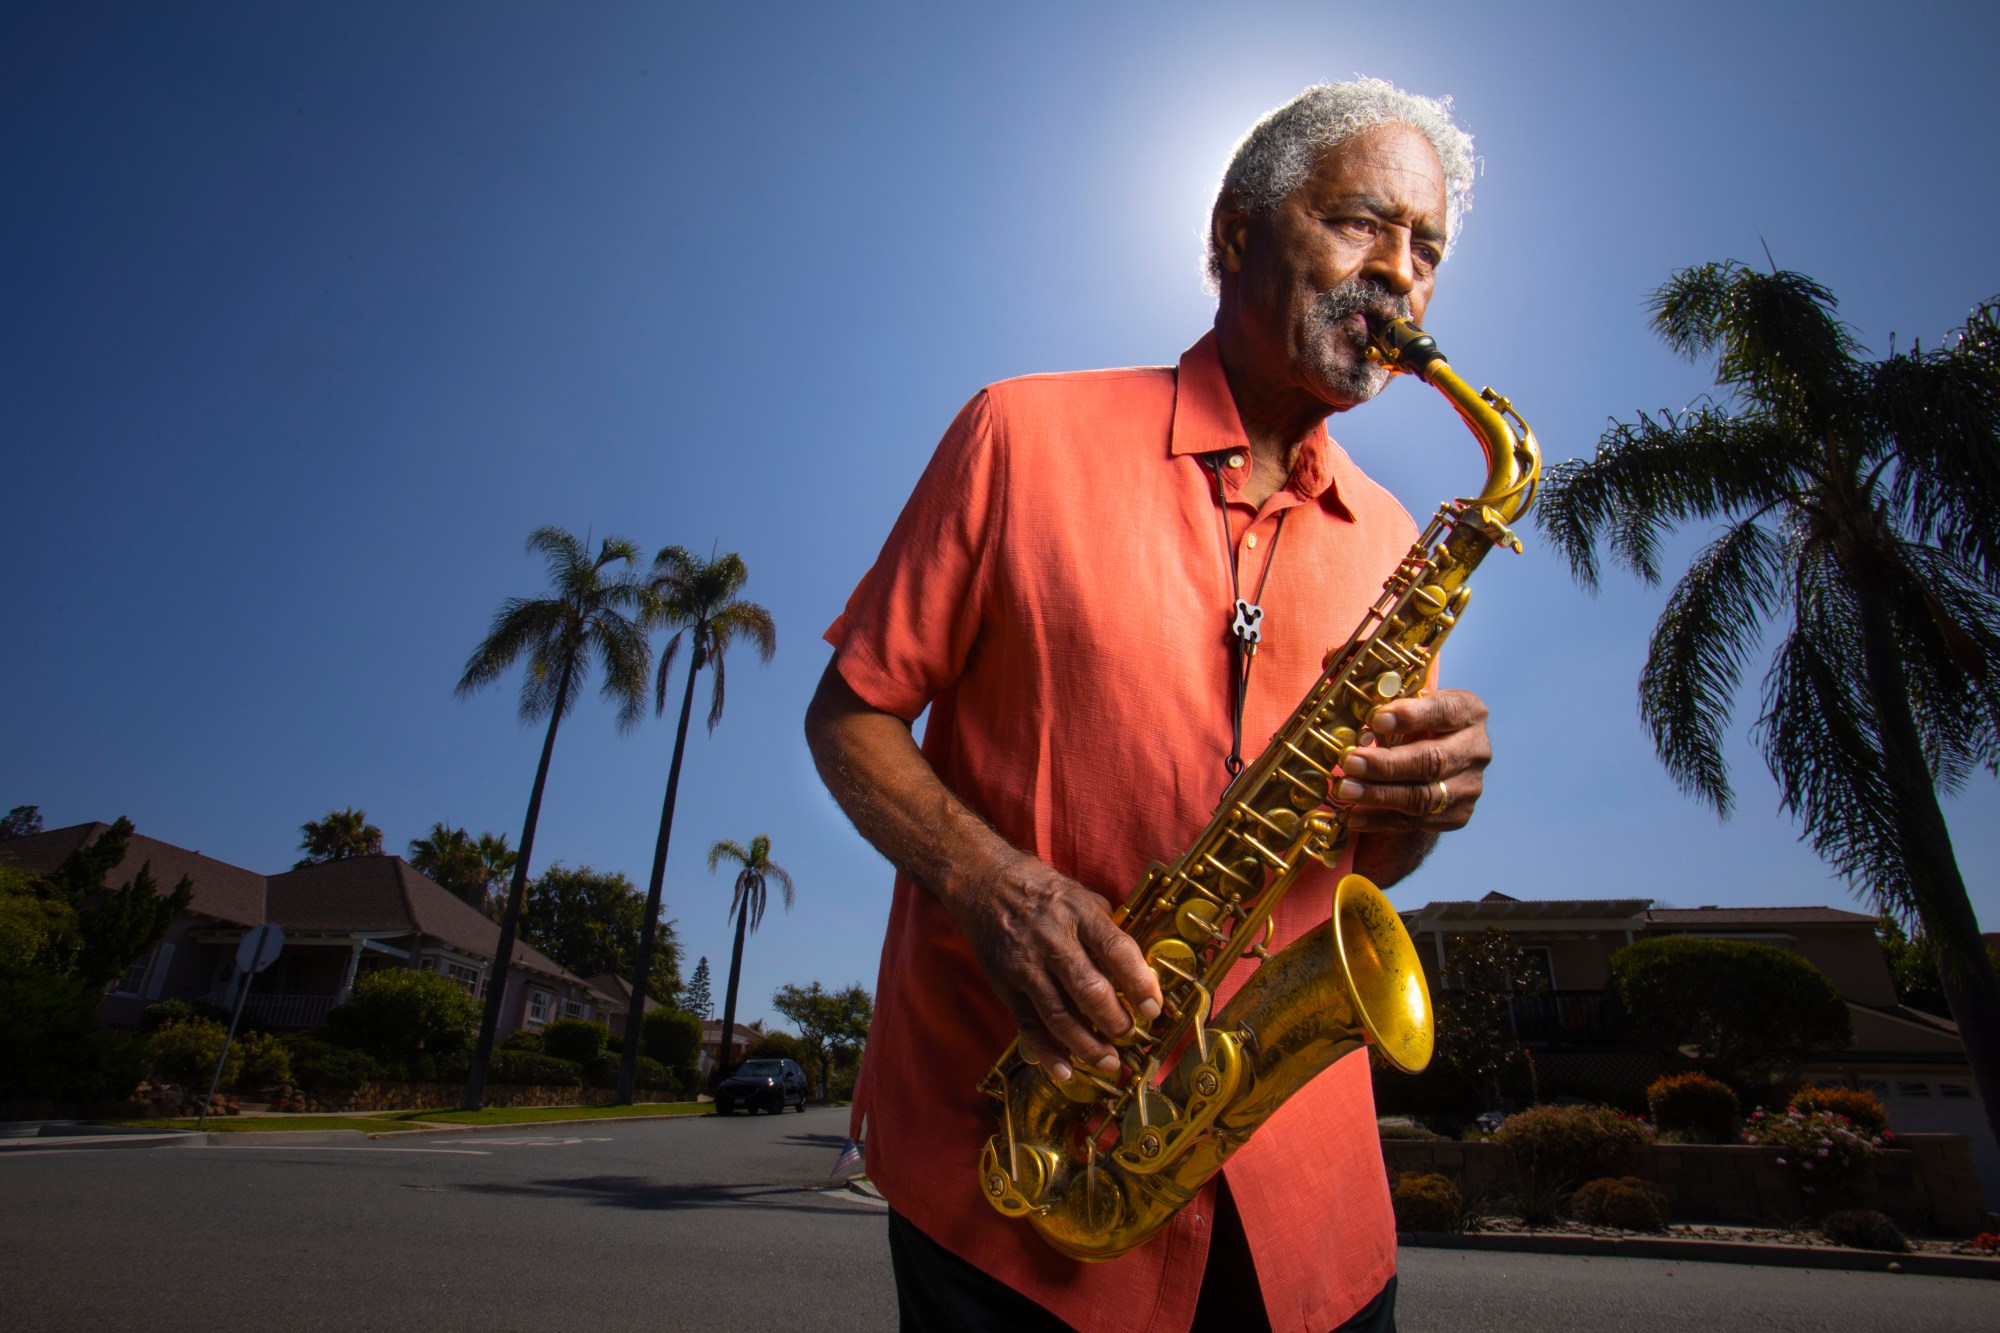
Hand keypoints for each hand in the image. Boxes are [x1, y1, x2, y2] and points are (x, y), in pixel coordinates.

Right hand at [944, 848, 1163, 1084]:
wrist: (986, 884)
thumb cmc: (1044, 893)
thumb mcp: (1082, 896)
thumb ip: (1108, 930)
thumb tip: (1141, 970)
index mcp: (1080, 914)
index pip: (1116, 950)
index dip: (1139, 982)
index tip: (1154, 1008)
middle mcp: (1053, 940)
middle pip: (1089, 989)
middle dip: (1116, 1020)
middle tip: (1131, 1035)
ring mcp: (1026, 965)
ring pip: (1060, 1015)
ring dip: (1087, 1046)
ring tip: (1109, 1062)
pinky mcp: (1005, 984)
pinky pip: (1028, 1024)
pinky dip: (1046, 1052)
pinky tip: (1065, 1071)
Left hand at [1332, 688, 1489, 831]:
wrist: (1430, 764)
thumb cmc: (1410, 722)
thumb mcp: (1401, 696)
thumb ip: (1370, 674)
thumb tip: (1332, 656)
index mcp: (1467, 710)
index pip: (1444, 711)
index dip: (1411, 715)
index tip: (1376, 718)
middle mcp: (1475, 749)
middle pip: (1432, 760)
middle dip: (1387, 764)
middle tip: (1349, 761)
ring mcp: (1468, 786)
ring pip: (1422, 796)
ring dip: (1379, 794)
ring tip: (1344, 789)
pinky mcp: (1456, 815)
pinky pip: (1415, 822)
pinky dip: (1380, 819)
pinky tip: (1352, 815)